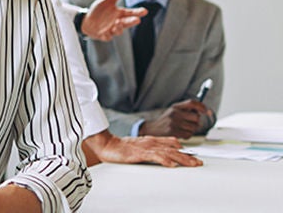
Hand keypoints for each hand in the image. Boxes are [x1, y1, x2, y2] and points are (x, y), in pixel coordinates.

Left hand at [80, 0, 146, 40]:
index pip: (131, 13)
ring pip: (118, 31)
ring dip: (119, 28)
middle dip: (132, 21)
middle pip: (127, 22)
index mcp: (120, 13)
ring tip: (118, 23)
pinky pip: (107, 37)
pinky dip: (107, 35)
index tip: (144, 11)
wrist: (86, 20)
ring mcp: (111, 29)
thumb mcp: (108, 0)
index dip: (138, 12)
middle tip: (137, 20)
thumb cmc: (99, 11)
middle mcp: (118, 22)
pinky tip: (106, 33)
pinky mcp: (103, 35)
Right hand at [83, 130, 202, 166]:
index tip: (195, 156)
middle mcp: (151, 142)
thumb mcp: (139, 147)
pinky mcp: (139, 153)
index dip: (184, 149)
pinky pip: (155, 156)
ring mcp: (146, 147)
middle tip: (199, 163)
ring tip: (192, 164)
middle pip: (174, 149)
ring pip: (168, 152)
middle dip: (188, 156)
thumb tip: (166, 156)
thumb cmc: (121, 147)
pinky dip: (164, 160)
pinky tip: (171, 164)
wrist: (107, 144)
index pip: (172, 142)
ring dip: (181, 158)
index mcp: (151, 140)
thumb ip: (152, 149)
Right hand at [139, 100, 213, 137]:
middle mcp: (174, 113)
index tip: (207, 112)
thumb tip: (204, 111)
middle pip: (196, 117)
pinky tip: (180, 133)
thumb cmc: (166, 120)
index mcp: (175, 106)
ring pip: (194, 127)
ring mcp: (173, 122)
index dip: (202, 106)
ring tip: (183, 128)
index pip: (192, 103)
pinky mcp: (173, 131)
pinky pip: (189, 134)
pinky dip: (187, 135)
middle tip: (190, 123)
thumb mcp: (174, 111)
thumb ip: (187, 110)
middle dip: (196, 122)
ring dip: (192, 130)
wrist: (152, 128)